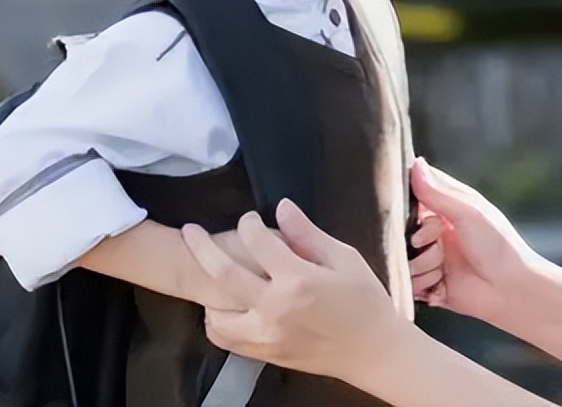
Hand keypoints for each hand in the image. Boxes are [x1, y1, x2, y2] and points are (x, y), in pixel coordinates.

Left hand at [181, 200, 403, 381]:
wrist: (372, 351)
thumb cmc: (364, 301)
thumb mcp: (344, 259)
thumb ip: (308, 234)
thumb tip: (282, 207)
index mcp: (298, 280)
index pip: (258, 242)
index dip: (249, 224)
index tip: (250, 219)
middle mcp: (274, 309)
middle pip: (222, 274)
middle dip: (201, 247)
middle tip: (189, 231)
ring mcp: (266, 335)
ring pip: (215, 315)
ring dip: (208, 292)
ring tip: (212, 276)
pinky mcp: (265, 354)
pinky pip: (225, 339)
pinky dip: (218, 323)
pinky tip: (227, 307)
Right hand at [407, 158, 547, 325]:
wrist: (509, 290)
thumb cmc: (498, 245)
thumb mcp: (468, 212)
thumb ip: (438, 192)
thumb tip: (416, 163)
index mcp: (447, 207)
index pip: (414, 194)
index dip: (409, 203)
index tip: (419, 212)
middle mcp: (436, 230)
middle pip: (404, 229)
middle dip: (418, 239)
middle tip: (436, 241)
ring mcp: (431, 257)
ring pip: (405, 257)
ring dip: (423, 263)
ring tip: (444, 266)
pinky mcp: (428, 283)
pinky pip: (408, 281)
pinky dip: (423, 283)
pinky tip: (441, 282)